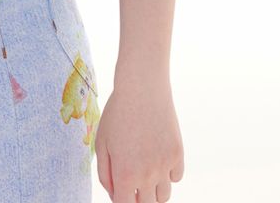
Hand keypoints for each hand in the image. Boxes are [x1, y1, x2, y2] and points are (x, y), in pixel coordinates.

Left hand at [94, 79, 183, 201]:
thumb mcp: (101, 142)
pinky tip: (158, 157)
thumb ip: (105, 174)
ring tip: (146, 172)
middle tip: (134, 184)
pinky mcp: (178, 154)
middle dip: (139, 199)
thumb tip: (115, 194)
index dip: (122, 202)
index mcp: (124, 174)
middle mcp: (147, 175)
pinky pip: (176, 177)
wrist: (142, 88)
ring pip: (164, 197)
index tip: (122, 192)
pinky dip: (169, 174)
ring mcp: (165, 166)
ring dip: (154, 191)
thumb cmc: (117, 114)